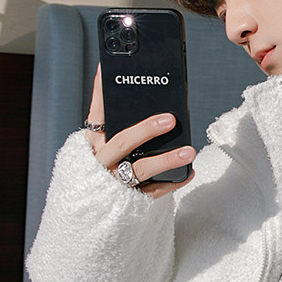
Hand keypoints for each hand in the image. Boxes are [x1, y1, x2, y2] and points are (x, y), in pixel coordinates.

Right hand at [85, 65, 195, 198]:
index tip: (109, 69)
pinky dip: (173, 181)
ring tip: (189, 151)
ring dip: (167, 159)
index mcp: (93, 142)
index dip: (101, 91)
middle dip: (146, 130)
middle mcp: (102, 161)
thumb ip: (120, 125)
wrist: (91, 212)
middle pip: (123, 143)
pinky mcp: (130, 200)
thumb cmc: (107, 169)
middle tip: (170, 119)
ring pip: (141, 169)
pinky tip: (189, 171)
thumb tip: (150, 100)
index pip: (97, 113)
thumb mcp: (105, 146)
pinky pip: (154, 191)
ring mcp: (115, 181)